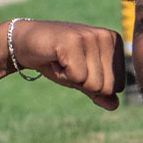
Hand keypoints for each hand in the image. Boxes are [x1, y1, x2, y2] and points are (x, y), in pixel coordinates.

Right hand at [10, 19, 124, 110]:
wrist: (25, 42)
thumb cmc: (57, 60)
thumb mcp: (81, 78)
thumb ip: (99, 92)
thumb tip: (115, 106)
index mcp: (115, 42)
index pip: (117, 86)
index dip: (92, 84)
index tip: (79, 67)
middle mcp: (106, 36)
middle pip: (106, 87)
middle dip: (83, 83)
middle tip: (69, 64)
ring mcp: (90, 36)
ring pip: (92, 83)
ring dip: (71, 79)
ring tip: (62, 60)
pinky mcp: (73, 41)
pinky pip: (76, 77)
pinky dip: (61, 74)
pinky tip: (55, 58)